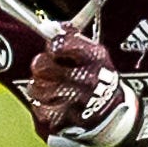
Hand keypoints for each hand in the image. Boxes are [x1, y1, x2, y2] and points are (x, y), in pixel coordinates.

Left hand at [25, 29, 147, 146]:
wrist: (112, 118)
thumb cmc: (100, 81)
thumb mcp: (95, 55)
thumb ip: (73, 38)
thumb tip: (52, 26)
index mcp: (94, 59)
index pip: (61, 43)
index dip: (53, 45)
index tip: (54, 48)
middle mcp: (84, 80)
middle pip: (41, 64)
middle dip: (42, 65)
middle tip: (50, 69)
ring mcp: (72, 102)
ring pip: (35, 85)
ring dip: (40, 85)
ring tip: (54, 87)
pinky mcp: (60, 120)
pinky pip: (36, 105)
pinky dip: (41, 103)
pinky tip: (54, 102)